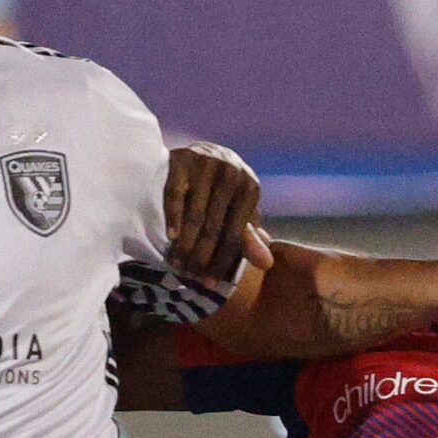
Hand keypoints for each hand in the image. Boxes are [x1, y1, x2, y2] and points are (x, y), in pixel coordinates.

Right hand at [164, 141, 268, 284]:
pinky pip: (175, 195)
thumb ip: (249, 239)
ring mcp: (207, 164)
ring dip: (185, 244)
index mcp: (250, 188)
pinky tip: (171, 236)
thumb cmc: (224, 192)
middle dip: (201, 257)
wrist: (203, 153)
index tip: (209, 284)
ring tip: (177, 263)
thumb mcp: (239, 212)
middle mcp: (232, 173)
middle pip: (214, 228)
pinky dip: (173, 217)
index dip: (223, 262)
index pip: (236, 235)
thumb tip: (266, 264)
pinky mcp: (183, 159)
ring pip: (195, 215)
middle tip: (190, 276)